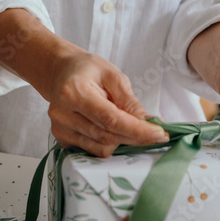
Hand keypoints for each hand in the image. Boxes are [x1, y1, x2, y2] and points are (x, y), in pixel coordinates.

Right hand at [45, 50, 169, 156]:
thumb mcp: (113, 76)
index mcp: (74, 92)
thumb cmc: (87, 70)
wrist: (60, 72)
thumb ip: (130, 101)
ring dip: (122, 141)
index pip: (110, 119)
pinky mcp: (61, 138)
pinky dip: (108, 143)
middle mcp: (62, 113)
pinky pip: (92, 150)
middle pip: (106, 136)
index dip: (137, 130)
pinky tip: (111, 129)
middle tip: (155, 132)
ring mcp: (59, 128)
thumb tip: (149, 123)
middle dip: (135, 137)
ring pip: (101, 148)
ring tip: (128, 124)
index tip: (160, 134)